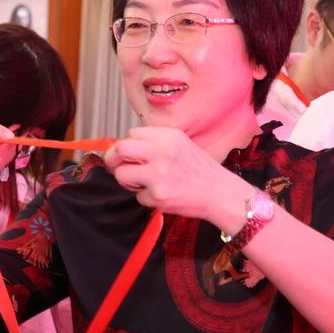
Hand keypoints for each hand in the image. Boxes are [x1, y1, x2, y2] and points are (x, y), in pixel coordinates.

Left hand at [104, 126, 236, 222]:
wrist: (220, 194)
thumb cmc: (201, 172)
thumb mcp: (180, 145)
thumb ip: (154, 144)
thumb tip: (123, 149)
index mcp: (169, 137)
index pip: (132, 134)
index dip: (124, 145)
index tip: (122, 154)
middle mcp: (163, 152)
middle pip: (121, 149)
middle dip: (113, 159)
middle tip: (115, 167)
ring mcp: (159, 174)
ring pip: (122, 174)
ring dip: (128, 181)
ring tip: (145, 183)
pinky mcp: (158, 195)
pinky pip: (137, 196)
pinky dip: (146, 198)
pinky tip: (162, 194)